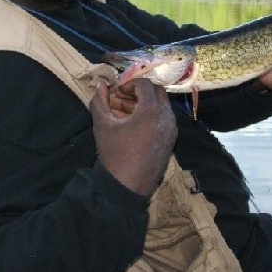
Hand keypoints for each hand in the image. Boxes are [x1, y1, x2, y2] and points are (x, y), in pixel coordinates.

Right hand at [90, 79, 176, 196]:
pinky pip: (162, 119)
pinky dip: (149, 116)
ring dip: (143, 104)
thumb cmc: (114, 154)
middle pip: (156, 92)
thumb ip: (99, 102)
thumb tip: (100, 86)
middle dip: (138, 92)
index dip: (128, 84)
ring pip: (160, 106)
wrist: (127, 187)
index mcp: (152, 111)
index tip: (114, 92)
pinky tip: (131, 125)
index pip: (144, 84)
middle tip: (120, 99)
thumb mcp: (102, 125)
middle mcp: (167, 117)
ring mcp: (171, 130)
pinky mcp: (170, 141)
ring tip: (121, 113)